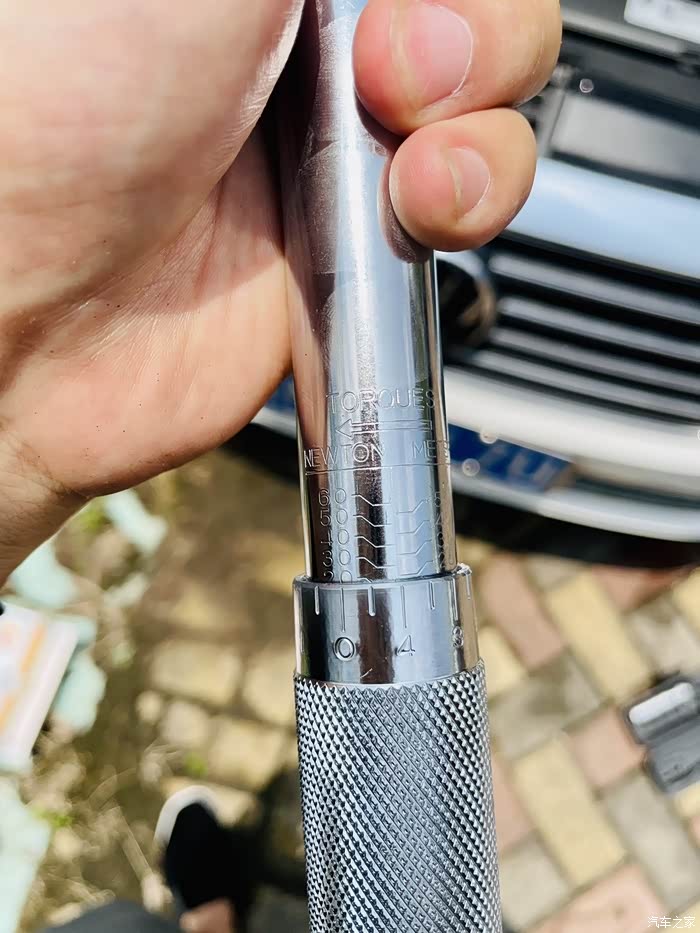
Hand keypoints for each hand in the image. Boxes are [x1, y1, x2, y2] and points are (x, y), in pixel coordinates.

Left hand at [0, 0, 560, 577]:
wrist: (27, 313)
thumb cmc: (53, 114)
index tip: (389, 17)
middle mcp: (306, 40)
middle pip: (471, 14)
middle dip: (477, 34)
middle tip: (398, 73)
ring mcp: (337, 146)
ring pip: (490, 100)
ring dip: (486, 131)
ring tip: (414, 172)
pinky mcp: (360, 242)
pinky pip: (471, 198)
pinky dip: (476, 196)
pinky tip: (416, 214)